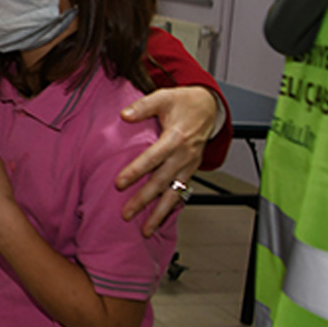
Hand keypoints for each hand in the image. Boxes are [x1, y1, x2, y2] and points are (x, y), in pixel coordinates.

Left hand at [116, 85, 219, 234]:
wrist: (209, 108)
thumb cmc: (183, 102)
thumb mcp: (164, 97)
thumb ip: (143, 106)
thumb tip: (124, 115)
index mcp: (176, 137)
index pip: (153, 158)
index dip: (136, 171)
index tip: (119, 183)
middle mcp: (184, 155)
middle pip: (162, 181)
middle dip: (144, 199)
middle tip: (126, 214)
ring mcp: (189, 165)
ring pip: (173, 193)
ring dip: (159, 212)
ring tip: (145, 229)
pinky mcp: (190, 171)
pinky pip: (180, 192)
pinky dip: (170, 207)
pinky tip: (159, 220)